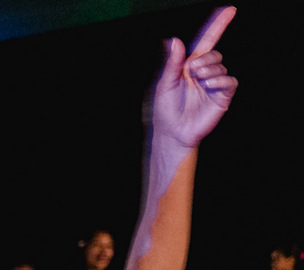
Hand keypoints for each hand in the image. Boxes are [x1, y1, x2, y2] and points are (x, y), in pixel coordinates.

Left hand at [151, 6, 237, 147]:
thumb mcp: (164, 84)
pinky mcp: (222, 96)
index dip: (217, 25)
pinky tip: (209, 85)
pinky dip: (220, 80)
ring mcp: (214, 84)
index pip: (205, 42)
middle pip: (214, 52)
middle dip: (204, 58)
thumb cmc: (165, 110)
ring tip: (199, 81)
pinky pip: (230, 81)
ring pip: (221, 65)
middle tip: (192, 70)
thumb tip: (175, 40)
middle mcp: (203, 72)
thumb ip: (171, 63)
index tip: (229, 10)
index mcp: (188, 66)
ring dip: (209, 70)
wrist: (172, 133)